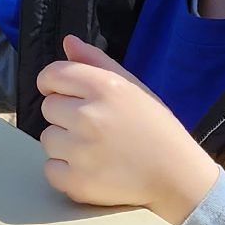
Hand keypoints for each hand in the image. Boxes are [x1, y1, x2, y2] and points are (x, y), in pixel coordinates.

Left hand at [37, 36, 221, 224]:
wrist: (176, 177)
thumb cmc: (156, 128)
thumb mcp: (133, 87)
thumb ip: (97, 62)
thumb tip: (68, 42)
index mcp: (103, 87)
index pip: (51, 75)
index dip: (53, 84)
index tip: (64, 94)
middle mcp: (88, 116)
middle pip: (48, 108)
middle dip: (65, 116)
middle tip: (94, 127)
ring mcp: (80, 151)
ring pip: (47, 139)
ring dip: (64, 144)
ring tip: (94, 150)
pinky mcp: (76, 182)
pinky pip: (50, 169)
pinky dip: (65, 172)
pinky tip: (91, 169)